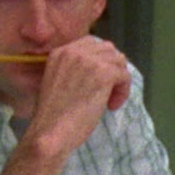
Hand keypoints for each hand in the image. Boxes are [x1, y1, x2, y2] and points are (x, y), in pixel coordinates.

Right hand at [25, 37, 130, 159]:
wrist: (49, 131)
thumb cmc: (51, 115)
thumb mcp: (56, 82)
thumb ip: (72, 69)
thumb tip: (97, 67)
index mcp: (59, 52)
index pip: (90, 43)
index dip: (100, 60)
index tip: (97, 80)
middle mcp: (73, 51)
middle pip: (108, 50)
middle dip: (112, 68)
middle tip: (107, 90)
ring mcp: (89, 61)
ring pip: (119, 62)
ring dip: (119, 80)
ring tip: (109, 100)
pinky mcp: (104, 74)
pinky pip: (125, 76)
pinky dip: (122, 91)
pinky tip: (111, 106)